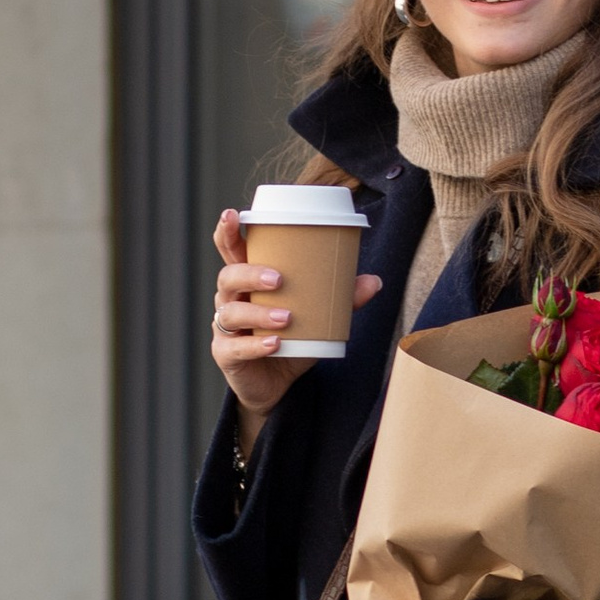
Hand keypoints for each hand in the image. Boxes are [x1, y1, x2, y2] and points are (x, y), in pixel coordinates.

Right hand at [211, 208, 381, 415]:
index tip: (231, 213)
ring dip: (259, 314)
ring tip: (287, 318)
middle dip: (250, 273)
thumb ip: (341, 300)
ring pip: (231, 313)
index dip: (227, 231)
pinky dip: (256, 346)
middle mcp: (231, 300)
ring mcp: (224, 329)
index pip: (230, 251)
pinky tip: (275, 344)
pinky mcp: (226, 355)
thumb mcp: (317, 318)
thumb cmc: (291, 340)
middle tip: (279, 279)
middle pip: (227, 277)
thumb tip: (375, 281)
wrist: (277, 385)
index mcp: (248, 282)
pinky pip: (236, 348)